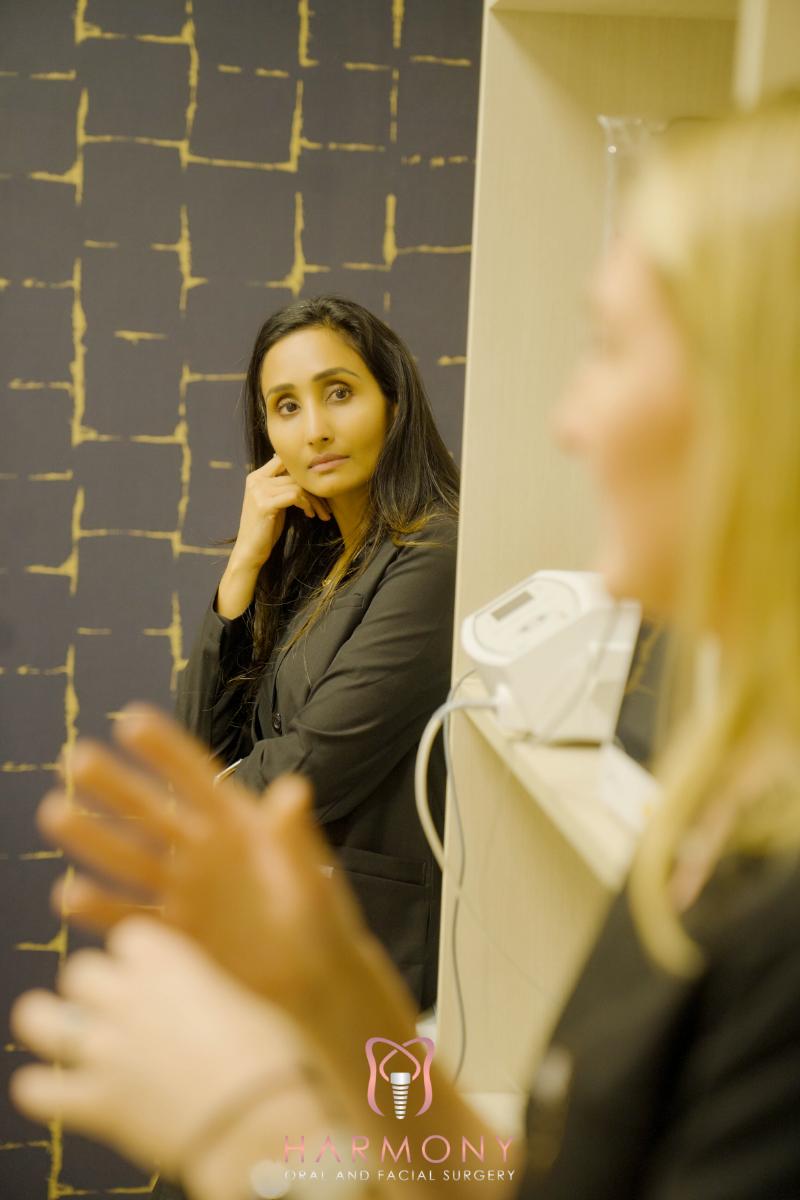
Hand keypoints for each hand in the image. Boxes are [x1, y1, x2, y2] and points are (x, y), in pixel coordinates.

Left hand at [9, 917, 327, 1195]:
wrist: (261, 1121)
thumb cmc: (273, 1057)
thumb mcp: (248, 1004)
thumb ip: (209, 993)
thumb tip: (206, 1000)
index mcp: (170, 966)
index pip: (128, 936)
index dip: (137, 952)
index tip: (150, 967)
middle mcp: (128, 998)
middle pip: (80, 969)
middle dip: (92, 985)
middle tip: (111, 1004)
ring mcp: (106, 1050)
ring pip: (39, 1017)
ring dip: (47, 1021)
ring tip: (60, 1029)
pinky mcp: (96, 1104)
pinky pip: (37, 1091)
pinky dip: (41, 1091)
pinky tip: (54, 1091)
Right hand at [37, 706, 391, 1023]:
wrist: (313, 982)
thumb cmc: (320, 917)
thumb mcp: (310, 871)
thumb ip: (293, 834)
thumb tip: (294, 788)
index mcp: (237, 824)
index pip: (195, 777)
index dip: (165, 749)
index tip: (131, 720)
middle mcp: (202, 852)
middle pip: (150, 811)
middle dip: (113, 784)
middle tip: (75, 758)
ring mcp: (183, 892)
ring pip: (129, 859)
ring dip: (91, 837)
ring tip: (54, 813)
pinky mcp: (173, 936)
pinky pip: (129, 917)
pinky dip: (99, 908)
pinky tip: (66, 894)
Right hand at [218, 453, 331, 617]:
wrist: (250, 551)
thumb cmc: (266, 529)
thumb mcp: (275, 503)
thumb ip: (283, 487)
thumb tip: (303, 475)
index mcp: (256, 477)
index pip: (283, 460)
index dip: (303, 471)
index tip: (318, 488)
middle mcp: (256, 480)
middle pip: (294, 474)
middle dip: (314, 490)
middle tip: (326, 506)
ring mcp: (259, 491)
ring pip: (297, 486)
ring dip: (314, 501)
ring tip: (320, 514)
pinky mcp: (265, 505)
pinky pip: (294, 496)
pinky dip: (307, 505)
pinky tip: (310, 515)